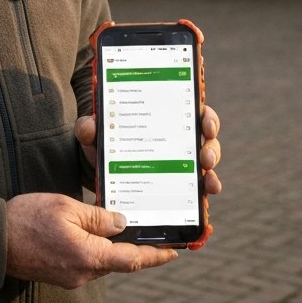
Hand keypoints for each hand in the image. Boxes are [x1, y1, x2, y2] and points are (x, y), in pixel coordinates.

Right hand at [5, 192, 177, 288]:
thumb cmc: (27, 219)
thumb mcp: (65, 207)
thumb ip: (97, 218)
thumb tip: (122, 223)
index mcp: (89, 256)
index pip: (133, 260)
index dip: (156, 256)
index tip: (174, 252)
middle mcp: (84, 273)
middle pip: (120, 262)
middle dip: (137, 249)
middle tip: (154, 232)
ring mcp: (72, 277)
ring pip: (103, 262)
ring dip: (116, 248)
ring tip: (127, 228)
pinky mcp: (61, 276)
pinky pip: (88, 263)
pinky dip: (98, 250)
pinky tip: (97, 234)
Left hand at [73, 103, 222, 194]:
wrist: (98, 169)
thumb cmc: (103, 142)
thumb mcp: (95, 134)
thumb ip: (89, 128)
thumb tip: (89, 126)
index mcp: (164, 115)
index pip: (193, 108)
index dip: (205, 116)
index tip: (205, 125)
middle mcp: (178, 134)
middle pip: (206, 135)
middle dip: (212, 146)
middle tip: (206, 157)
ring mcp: (181, 158)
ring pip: (207, 159)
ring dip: (211, 169)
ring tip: (207, 178)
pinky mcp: (179, 180)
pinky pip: (198, 183)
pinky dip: (205, 188)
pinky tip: (205, 194)